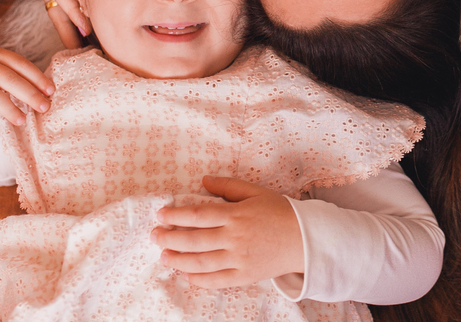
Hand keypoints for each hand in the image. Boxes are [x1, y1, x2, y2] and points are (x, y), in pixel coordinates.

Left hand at [21, 0, 87, 47]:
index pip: (62, 11)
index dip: (71, 30)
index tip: (84, 48)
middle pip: (57, 15)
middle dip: (68, 36)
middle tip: (81, 57)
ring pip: (58, 6)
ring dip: (70, 25)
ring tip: (83, 43)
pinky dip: (69, 5)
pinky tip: (80, 16)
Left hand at [152, 176, 304, 288]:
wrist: (306, 238)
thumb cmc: (281, 212)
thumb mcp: (256, 192)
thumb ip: (229, 186)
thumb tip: (203, 180)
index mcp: (236, 214)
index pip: (198, 215)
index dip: (176, 215)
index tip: (161, 214)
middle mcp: (235, 237)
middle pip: (194, 239)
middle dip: (169, 237)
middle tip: (154, 235)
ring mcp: (239, 259)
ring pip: (200, 262)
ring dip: (178, 260)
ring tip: (164, 256)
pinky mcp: (244, 275)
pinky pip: (216, 280)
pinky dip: (199, 279)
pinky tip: (187, 275)